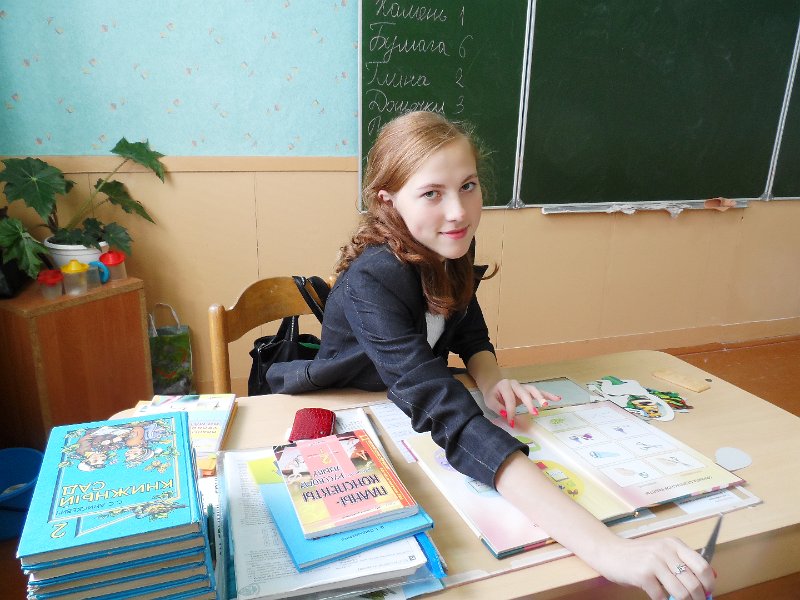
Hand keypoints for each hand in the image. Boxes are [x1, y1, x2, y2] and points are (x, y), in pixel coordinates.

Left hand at [483, 379, 560, 424]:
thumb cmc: (493, 396)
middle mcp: (515, 384)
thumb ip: (497, 407)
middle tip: (534, 413)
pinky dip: (548, 395)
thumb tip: (506, 415)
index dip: (511, 412)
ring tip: (546, 405)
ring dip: (541, 397)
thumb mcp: (490, 402)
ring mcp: (523, 386)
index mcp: (504, 385)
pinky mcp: (528, 390)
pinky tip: (557, 399)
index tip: (512, 423)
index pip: (510, 400)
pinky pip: (539, 392)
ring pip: (534, 390)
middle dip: (529, 403)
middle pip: (524, 393)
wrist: (494, 388)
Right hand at [591, 536, 714, 599]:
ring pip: (681, 593)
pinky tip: (659, 597)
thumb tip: (708, 584)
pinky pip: (661, 597)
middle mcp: (665, 551)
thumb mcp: (662, 553)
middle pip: (694, 583)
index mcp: (674, 544)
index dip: (709, 583)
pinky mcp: (643, 575)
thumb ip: (681, 564)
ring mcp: (653, 562)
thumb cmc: (637, 556)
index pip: (702, 566)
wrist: (609, 552)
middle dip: (698, 599)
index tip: (708, 592)